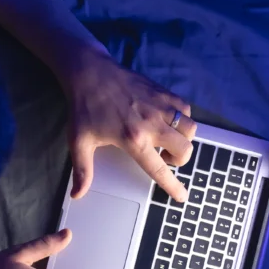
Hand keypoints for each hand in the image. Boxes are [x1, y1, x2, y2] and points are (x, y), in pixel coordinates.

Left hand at [63, 50, 197, 202]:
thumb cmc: (84, 108)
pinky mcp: (164, 92)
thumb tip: (77, 195)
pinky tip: (167, 121)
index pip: (159, 169)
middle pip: (185, 149)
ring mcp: (161, 106)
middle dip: (180, 160)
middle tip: (164, 159)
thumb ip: (82, 170)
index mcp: (133, 139)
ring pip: (190, 129)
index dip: (172, 185)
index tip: (182, 196)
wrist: (90, 73)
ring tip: (167, 140)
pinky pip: (186, 109)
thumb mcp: (79, 141)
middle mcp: (152, 123)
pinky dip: (182, 119)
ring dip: (184, 139)